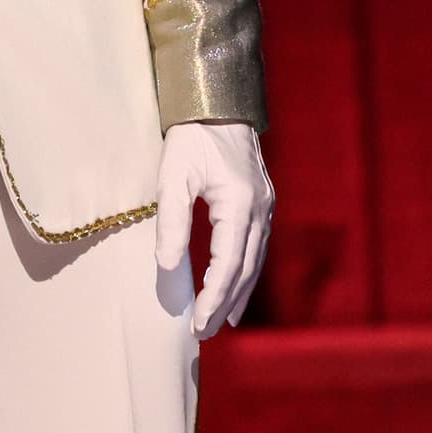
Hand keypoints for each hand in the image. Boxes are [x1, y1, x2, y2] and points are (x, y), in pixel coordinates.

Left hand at [154, 122, 274, 339]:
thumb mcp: (173, 174)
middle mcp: (260, 210)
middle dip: (226, 304)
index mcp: (239, 205)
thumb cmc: (191, 134)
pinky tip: (236, 283)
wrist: (218, 100)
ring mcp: (266, 206)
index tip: (197, 324)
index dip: (212, 299)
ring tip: (224, 320)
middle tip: (206, 332)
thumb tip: (165, 266)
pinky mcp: (263, 200)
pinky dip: (246, 270)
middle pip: (245, 270)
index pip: (226, 266)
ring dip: (239, 292)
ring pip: (255, 261)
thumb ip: (171, 221)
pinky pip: (257, 245)